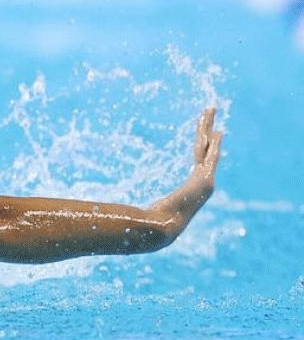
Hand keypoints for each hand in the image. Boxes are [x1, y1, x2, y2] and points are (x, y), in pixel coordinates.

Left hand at [148, 107, 222, 223]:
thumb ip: (145, 206)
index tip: (208, 133)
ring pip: (207, 147)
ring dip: (208, 128)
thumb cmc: (154, 222)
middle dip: (208, 129)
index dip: (203, 145)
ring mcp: (206, 181)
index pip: (199, 158)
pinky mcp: (204, 180)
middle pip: (205, 148)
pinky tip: (217, 132)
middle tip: (210, 110)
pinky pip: (209, 157)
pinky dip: (214, 144)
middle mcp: (203, 182)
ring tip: (210, 110)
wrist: (164, 229)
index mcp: (193, 186)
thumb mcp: (150, 209)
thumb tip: (121, 212)